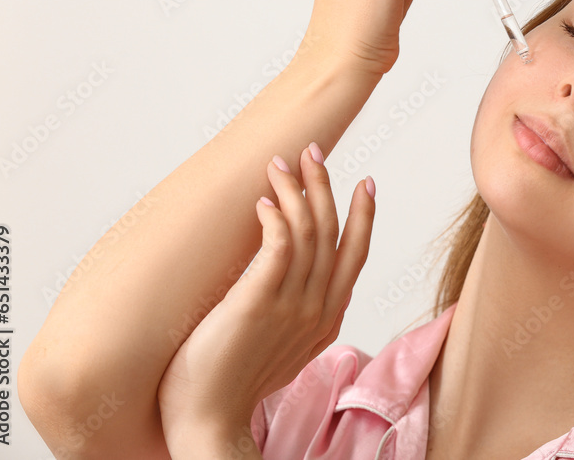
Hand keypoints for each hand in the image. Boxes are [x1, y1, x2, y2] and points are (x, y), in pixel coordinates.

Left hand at [157, 143, 374, 455]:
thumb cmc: (233, 385)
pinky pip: (277, 248)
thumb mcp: (282, 347)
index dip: (362, 216)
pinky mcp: (258, 304)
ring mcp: (290, 307)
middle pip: (333, 234)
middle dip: (327, 187)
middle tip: (315, 152)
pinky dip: (275, 218)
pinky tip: (263, 200)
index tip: (364, 184)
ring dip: (297, 191)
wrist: (208, 422)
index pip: (354, 256)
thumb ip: (297, 315)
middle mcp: (317, 310)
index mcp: (327, 319)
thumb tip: (292, 284)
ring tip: (280, 163)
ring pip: (307, 233)